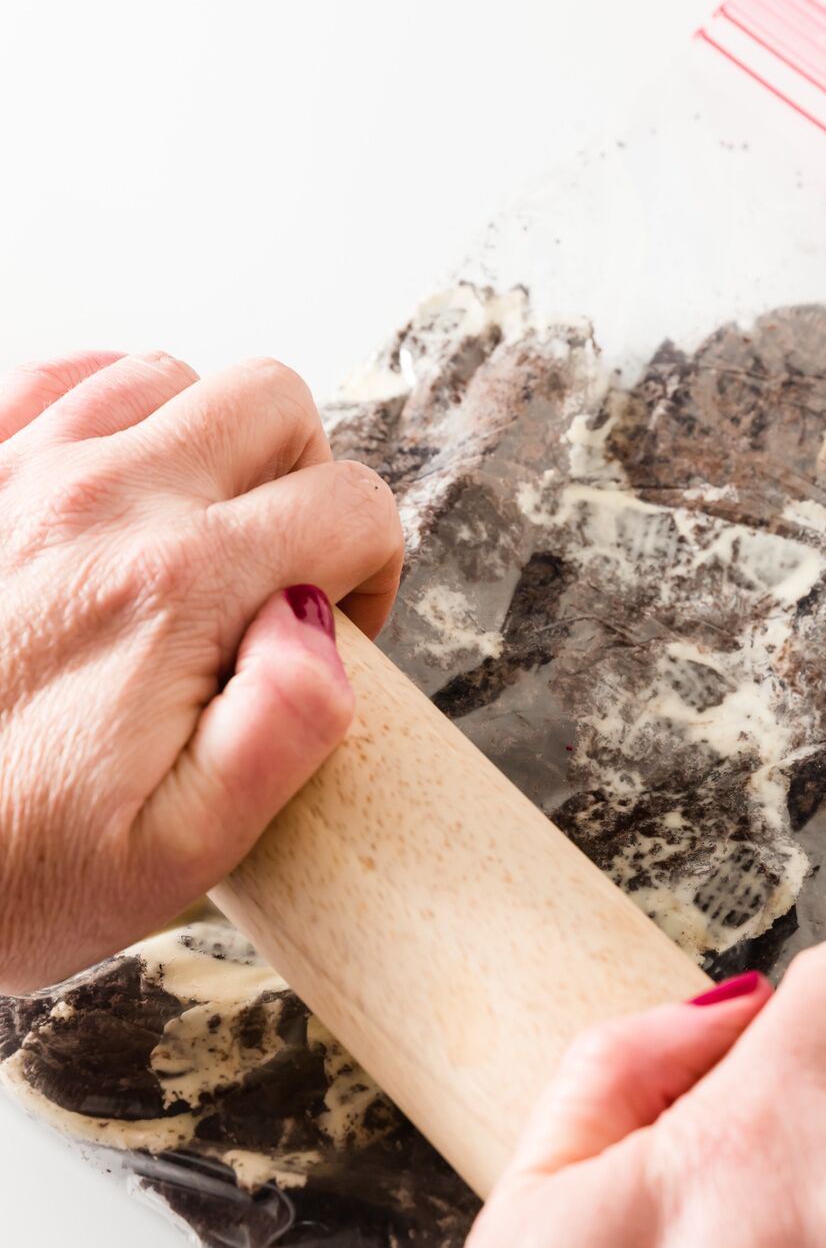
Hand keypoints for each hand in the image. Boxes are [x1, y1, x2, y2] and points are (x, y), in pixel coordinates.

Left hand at [0, 349, 401, 989]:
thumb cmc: (18, 870)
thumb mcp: (181, 847)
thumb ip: (280, 730)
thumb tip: (321, 627)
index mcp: (175, 588)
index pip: (348, 505)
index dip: (369, 571)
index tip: (335, 630)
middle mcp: (97, 503)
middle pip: (271, 404)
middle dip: (307, 482)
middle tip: (280, 576)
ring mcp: (20, 476)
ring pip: (167, 380)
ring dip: (208, 446)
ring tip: (196, 542)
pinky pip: (59, 378)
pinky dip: (108, 412)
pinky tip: (115, 493)